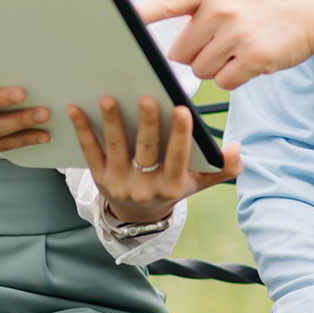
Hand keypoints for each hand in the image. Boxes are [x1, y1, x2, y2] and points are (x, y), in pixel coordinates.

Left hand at [68, 94, 242, 223]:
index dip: (180, 136)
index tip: (183, 110)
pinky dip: (83, 129)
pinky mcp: (98, 177)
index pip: (177, 159)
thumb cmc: (171, 186)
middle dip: (148, 124)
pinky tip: (76, 108)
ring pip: (116, 148)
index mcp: (171, 186)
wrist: (137, 215)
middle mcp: (144, 188)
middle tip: (147, 97)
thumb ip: (221, 167)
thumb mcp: (198, 183)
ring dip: (112, 123)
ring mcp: (119, 183)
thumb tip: (237, 149)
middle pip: (146, 151)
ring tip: (108, 98)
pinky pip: (90, 151)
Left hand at [137, 0, 313, 89]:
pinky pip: (223, 81)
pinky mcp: (254, 58)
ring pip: (200, 70)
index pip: (164, 3)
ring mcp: (237, 33)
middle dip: (194, 53)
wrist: (312, 6)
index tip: (116, 20)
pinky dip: (232, 77)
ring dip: (214, 66)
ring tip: (237, 47)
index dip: (138, 15)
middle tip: (219, 40)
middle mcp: (220, 8)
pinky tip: (249, 60)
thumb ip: (195, 7)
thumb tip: (171, 47)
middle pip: (179, 52)